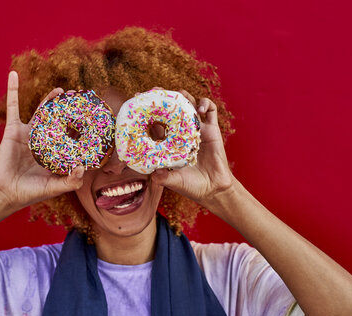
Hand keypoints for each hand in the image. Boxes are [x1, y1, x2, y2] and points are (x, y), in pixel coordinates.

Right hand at [0, 71, 83, 217]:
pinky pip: (13, 107)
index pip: (72, 136)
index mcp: (56, 152)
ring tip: (62, 90)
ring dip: (50, 99)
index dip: (83, 127)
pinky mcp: (13, 129)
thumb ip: (71, 180)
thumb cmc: (30, 192)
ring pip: (42, 111)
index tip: (95, 118)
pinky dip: (13, 90)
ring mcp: (29, 133)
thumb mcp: (55, 187)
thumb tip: (83, 167)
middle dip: (70, 110)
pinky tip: (13, 75)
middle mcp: (44, 140)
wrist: (5, 193)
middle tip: (81, 98)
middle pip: (59, 120)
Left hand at [151, 88, 235, 205]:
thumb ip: (163, 178)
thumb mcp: (173, 181)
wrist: (213, 189)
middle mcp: (181, 133)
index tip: (138, 102)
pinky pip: (211, 110)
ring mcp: (196, 129)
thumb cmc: (190, 186)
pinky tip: (200, 108)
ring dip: (184, 96)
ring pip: (189, 105)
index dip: (147, 112)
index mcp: (168, 142)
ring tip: (179, 95)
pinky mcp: (212, 129)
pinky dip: (206, 103)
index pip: (155, 122)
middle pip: (171, 109)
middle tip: (155, 90)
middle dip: (163, 97)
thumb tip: (153, 175)